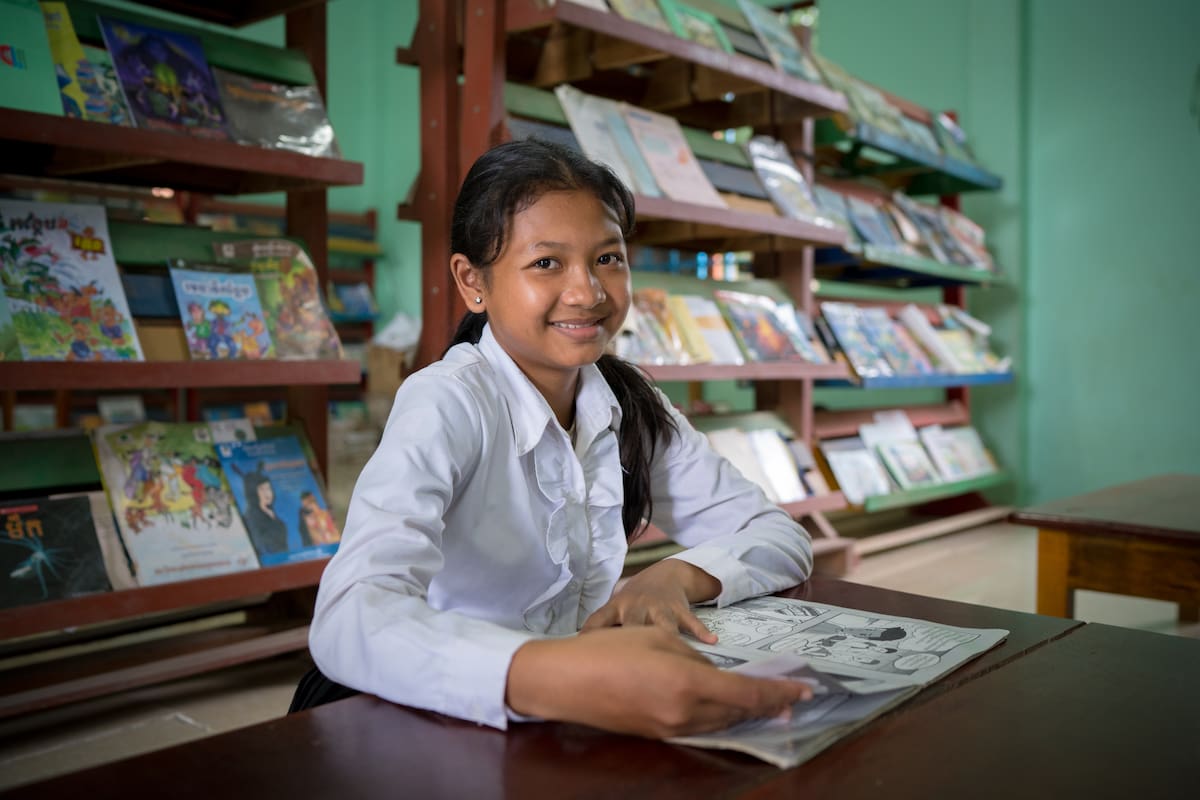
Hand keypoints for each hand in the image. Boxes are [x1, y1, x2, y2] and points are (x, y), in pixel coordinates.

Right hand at [506, 626, 812, 737]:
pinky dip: (720, 717)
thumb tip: (714, 672)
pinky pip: (701, 727)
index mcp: (689, 685)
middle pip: (739, 713)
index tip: (805, 689)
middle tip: (793, 696)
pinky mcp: (658, 734)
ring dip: (745, 713)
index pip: (749, 695)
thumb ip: (694, 657)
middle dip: (769, 704)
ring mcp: (671, 729)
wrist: (565, 681)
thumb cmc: (609, 650)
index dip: (780, 693)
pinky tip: (727, 708)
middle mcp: (685, 715)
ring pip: (721, 723)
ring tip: (768, 704)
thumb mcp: (659, 640)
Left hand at [581, 558, 721, 643]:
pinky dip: (700, 631)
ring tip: (675, 656)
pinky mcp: (679, 607)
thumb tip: (580, 654)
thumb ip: (602, 631)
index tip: (584, 654)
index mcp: (616, 608)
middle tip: (634, 665)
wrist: (667, 572)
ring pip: (660, 625)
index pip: (597, 622)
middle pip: (631, 626)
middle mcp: (635, 607)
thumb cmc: (636, 600)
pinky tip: (710, 642)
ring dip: (665, 637)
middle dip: (630, 642)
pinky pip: (690, 620)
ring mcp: (657, 606)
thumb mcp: (616, 609)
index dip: (588, 637)